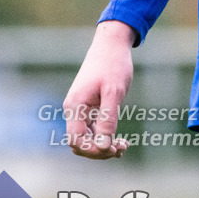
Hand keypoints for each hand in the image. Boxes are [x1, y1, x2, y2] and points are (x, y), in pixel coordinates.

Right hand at [62, 20, 135, 158]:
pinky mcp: (89, 109)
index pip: (76, 141)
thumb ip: (108, 119)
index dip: (93, 150)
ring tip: (124, 146)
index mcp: (75, 106)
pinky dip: (105, 138)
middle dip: (99, 151)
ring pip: (87, 139)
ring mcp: (80, 110)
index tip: (113, 149)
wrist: (111, 46)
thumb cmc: (113, 66)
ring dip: (103, 146)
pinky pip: (93, 131)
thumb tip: (103, 146)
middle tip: (121, 148)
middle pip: (79, 144)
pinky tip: (121, 141)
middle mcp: (74, 110)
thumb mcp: (114, 93)